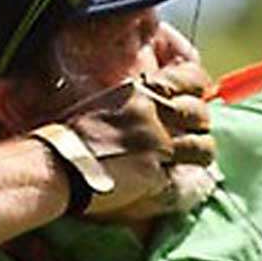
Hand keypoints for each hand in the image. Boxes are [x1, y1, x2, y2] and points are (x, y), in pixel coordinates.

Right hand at [38, 62, 218, 217]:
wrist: (57, 165)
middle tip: (193, 134)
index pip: (191, 78)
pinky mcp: (156, 174)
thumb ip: (137, 102)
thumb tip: (160, 105)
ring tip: (190, 162)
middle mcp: (154, 112)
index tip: (199, 96)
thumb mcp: (107, 103)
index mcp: (141, 90)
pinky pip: (188, 178)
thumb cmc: (73, 136)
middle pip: (200, 114)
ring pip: (204, 147)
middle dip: (201, 126)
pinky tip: (181, 183)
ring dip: (199, 155)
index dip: (201, 88)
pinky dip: (188, 183)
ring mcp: (157, 144)